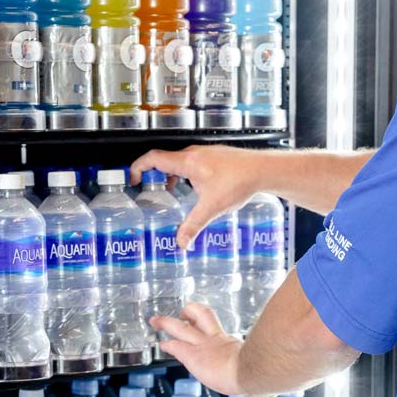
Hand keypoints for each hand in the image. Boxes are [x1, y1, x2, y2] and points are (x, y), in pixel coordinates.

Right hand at [131, 146, 260, 247]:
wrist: (263, 169)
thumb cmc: (240, 180)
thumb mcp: (212, 207)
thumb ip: (194, 225)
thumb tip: (181, 242)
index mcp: (187, 162)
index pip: (153, 158)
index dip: (138, 167)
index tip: (132, 178)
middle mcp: (194, 154)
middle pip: (165, 160)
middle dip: (154, 176)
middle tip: (150, 190)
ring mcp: (206, 154)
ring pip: (180, 162)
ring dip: (172, 176)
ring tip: (172, 193)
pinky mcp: (216, 157)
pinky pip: (193, 163)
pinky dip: (187, 175)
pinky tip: (197, 191)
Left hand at [151, 303, 273, 396]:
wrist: (253, 370)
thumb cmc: (259, 374)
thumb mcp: (257, 377)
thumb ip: (256, 387)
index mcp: (229, 344)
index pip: (213, 329)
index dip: (204, 325)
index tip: (198, 324)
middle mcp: (215, 340)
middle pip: (199, 316)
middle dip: (187, 312)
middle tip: (181, 311)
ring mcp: (203, 345)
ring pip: (180, 327)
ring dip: (166, 323)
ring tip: (156, 321)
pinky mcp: (193, 355)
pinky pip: (175, 346)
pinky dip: (167, 344)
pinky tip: (161, 344)